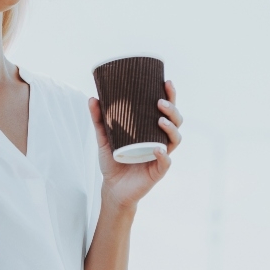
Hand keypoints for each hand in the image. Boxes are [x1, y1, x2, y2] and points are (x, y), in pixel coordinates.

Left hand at [88, 80, 183, 208]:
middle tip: (159, 102)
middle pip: (176, 122)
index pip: (166, 110)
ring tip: (159, 120)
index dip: (170, 96)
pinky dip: (163, 154)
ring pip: (175, 139)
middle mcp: (160, 140)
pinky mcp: (157, 171)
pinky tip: (157, 149)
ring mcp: (161, 155)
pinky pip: (165, 162)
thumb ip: (99, 119)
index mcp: (151, 130)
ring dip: (170, 128)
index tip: (166, 82)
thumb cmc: (113, 161)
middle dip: (172, 110)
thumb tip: (93, 98)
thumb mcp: (104, 138)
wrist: (112, 187)